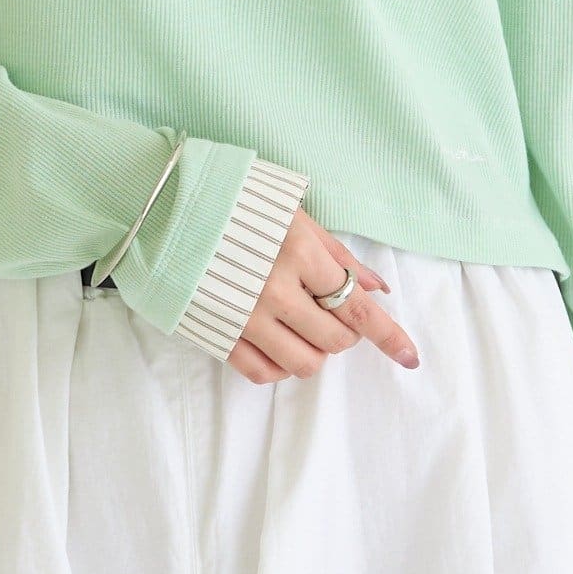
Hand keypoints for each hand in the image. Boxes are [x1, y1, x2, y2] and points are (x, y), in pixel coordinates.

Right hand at [225, 206, 420, 384]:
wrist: (161, 208)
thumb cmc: (233, 201)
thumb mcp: (292, 213)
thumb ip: (336, 254)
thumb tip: (377, 288)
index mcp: (300, 253)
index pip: (358, 308)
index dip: (390, 336)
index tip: (411, 357)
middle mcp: (276, 290)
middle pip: (336, 340)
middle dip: (344, 332)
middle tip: (328, 309)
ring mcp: (244, 317)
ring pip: (304, 364)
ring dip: (315, 350)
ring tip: (301, 324)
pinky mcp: (217, 334)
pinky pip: (262, 372)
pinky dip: (279, 365)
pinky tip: (277, 340)